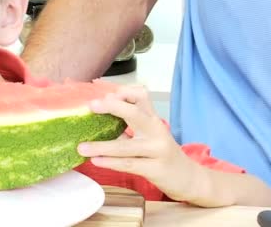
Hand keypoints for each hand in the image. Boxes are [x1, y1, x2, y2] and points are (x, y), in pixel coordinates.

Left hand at [77, 85, 199, 201]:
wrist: (188, 178)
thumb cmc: (160, 153)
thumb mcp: (147, 135)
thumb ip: (127, 125)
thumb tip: (96, 116)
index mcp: (153, 119)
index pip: (141, 96)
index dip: (124, 92)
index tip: (106, 94)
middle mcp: (157, 130)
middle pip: (136, 113)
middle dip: (113, 107)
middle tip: (92, 105)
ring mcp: (158, 150)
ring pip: (127, 146)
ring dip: (102, 146)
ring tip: (82, 148)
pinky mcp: (156, 169)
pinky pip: (130, 164)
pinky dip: (111, 162)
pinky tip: (96, 161)